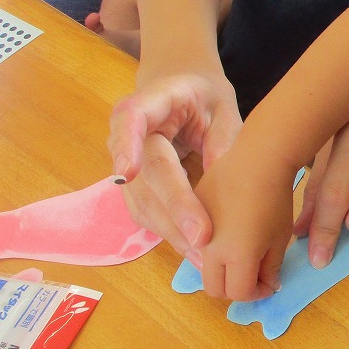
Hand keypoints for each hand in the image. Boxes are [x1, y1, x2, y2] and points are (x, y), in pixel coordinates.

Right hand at [108, 67, 242, 261]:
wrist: (180, 92)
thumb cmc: (203, 97)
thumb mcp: (222, 108)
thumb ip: (222, 140)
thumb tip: (224, 189)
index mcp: (150, 102)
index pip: (130, 120)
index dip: (126, 145)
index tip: (128, 171)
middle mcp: (126, 135)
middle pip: (145, 175)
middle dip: (173, 207)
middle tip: (201, 237)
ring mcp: (125, 164)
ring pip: (143, 203)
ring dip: (173, 231)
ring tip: (204, 256)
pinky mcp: (134, 189)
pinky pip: (148, 214)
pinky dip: (172, 235)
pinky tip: (196, 252)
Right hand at [194, 144, 295, 300]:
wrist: (257, 160)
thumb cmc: (275, 199)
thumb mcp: (280, 237)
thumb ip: (271, 267)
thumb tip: (268, 285)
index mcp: (235, 257)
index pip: (240, 293)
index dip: (257, 293)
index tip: (269, 283)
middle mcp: (209, 249)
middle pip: (215, 288)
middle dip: (235, 288)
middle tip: (253, 275)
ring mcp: (196, 230)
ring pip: (203, 267)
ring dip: (222, 270)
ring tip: (241, 253)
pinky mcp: (191, 214)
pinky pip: (196, 242)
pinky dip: (212, 248)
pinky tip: (228, 231)